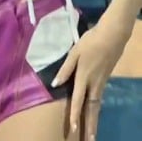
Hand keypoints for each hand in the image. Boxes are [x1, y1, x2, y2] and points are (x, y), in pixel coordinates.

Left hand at [52, 20, 130, 139]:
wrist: (112, 36)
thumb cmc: (90, 42)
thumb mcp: (74, 52)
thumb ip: (65, 68)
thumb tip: (54, 84)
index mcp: (84, 77)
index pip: (78, 100)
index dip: (74, 115)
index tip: (72, 129)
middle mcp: (94, 83)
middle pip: (92, 109)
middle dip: (90, 126)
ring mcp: (101, 82)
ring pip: (97, 105)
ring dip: (94, 120)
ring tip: (92, 133)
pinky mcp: (105, 79)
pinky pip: (100, 99)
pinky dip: (97, 109)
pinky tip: (95, 113)